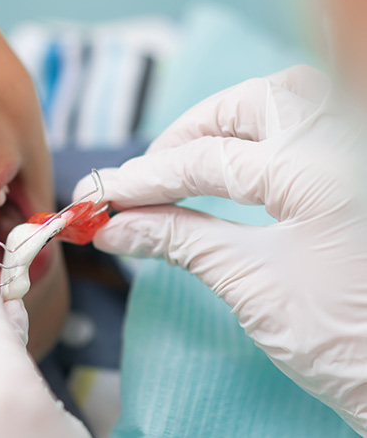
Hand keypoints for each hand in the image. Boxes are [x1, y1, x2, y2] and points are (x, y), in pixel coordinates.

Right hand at [74, 66, 366, 435]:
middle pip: (246, 105)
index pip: (205, 160)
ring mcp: (357, 151)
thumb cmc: (348, 343)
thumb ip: (180, 241)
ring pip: (285, 97)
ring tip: (187, 158)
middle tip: (145, 176)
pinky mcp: (358, 169)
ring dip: (228, 121)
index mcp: (317, 169)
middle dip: (185, 134)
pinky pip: (310, 122)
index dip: (143, 181)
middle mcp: (344, 142)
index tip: (100, 196)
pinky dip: (263, 131)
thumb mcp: (252, 285)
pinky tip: (236, 160)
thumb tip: (115, 227)